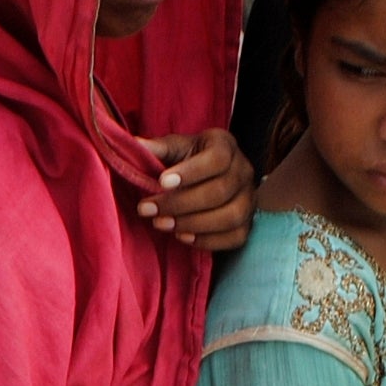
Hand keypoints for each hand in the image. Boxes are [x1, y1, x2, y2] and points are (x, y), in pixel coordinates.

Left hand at [136, 130, 256, 251]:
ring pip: (230, 216)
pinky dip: (208, 241)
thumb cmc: (186, 161)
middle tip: (149, 210)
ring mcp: (249, 199)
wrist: (206, 178)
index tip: (161, 182)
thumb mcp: (174, 148)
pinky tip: (182, 237)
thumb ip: (158, 148)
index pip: (217, 159)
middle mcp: (244, 171)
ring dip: (193, 224)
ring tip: (162, 224)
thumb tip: (135, 145)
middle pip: (221, 191)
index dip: (190, 172)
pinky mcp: (247, 223)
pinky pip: (236, 237)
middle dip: (180, 204)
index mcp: (226, 146)